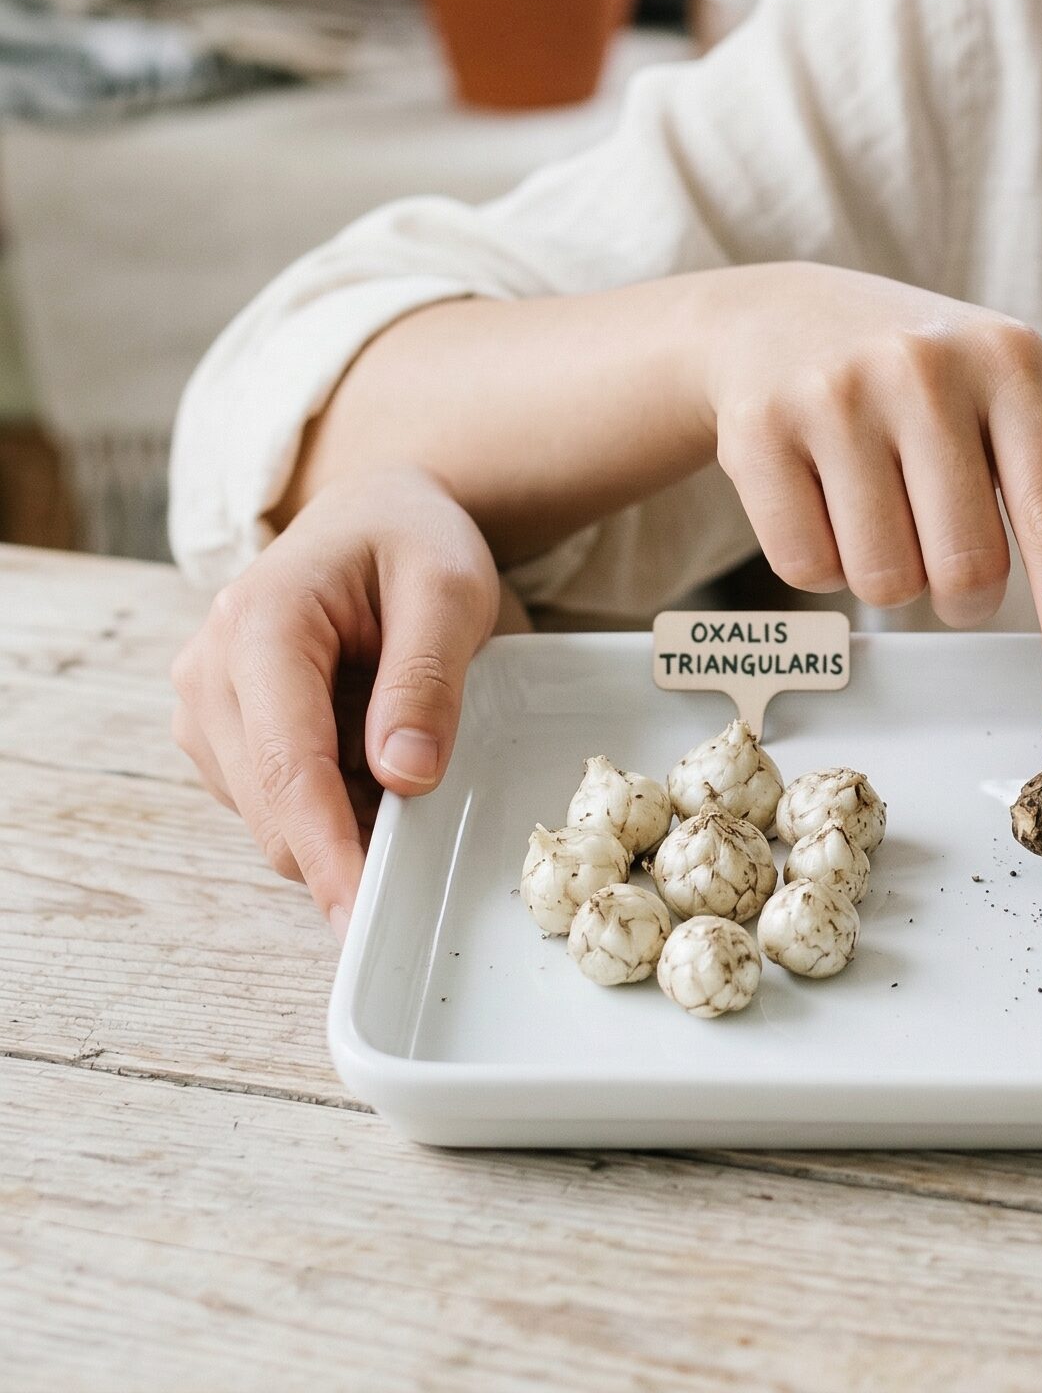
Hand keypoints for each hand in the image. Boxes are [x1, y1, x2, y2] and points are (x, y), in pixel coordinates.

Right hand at [171, 466, 502, 935]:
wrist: (376, 513)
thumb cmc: (415, 541)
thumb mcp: (450, 589)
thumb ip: (426, 678)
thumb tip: (404, 778)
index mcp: (258, 626)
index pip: (290, 765)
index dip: (328, 849)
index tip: (361, 914)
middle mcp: (207, 672)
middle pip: (273, 806)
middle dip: (350, 838)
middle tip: (438, 813)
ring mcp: (205, 707)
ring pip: (272, 815)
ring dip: (346, 815)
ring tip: (411, 743)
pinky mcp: (221, 733)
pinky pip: (277, 801)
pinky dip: (335, 800)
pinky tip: (378, 750)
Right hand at [695, 262, 1041, 724]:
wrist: (779, 316)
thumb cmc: (928, 371)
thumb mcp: (1018, 391)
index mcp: (1011, 362)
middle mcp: (925, 370)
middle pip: (968, 573)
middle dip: (964, 593)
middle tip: (944, 540)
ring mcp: (836, 396)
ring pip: (885, 583)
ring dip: (892, 578)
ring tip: (880, 507)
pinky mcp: (759, 430)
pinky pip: (808, 569)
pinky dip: (825, 564)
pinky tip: (823, 500)